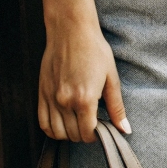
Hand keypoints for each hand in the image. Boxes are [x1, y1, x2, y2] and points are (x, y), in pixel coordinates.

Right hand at [38, 20, 128, 142]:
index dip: (97, 135)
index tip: (102, 128)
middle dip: (85, 134)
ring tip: (79, 123)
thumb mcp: (112, 78)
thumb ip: (117, 107)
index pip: (88, 133)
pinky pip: (43, 122)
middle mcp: (64, 101)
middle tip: (93, 124)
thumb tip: (125, 129)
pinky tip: (63, 123)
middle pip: (73, 135)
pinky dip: (52, 129)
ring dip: (69, 134)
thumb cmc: (94, 51)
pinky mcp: (41, 93)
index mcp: (84, 99)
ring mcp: (50, 98)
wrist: (71, 31)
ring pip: (56, 132)